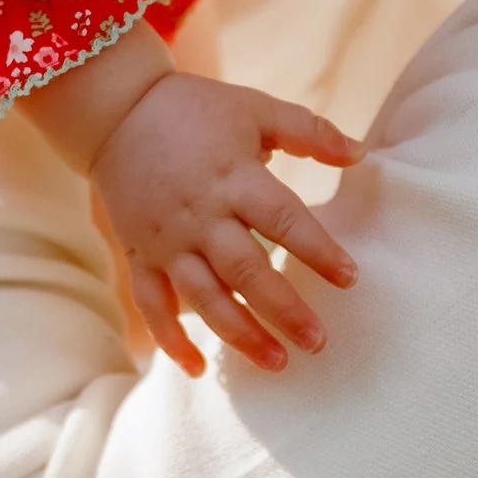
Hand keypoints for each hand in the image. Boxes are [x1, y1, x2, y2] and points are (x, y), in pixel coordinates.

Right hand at [92, 68, 363, 376]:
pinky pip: (152, 305)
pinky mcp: (139, 255)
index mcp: (234, 178)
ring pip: (204, 297)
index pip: (283, 219)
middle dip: (284, 310)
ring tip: (277, 362)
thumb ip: (309, 131)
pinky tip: (198, 369)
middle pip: (246, 271)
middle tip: (318, 342)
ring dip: (240, 334)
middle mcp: (201, 216)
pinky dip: (171, 339)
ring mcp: (167, 241)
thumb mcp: (255, 109)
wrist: (116, 111)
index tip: (350, 278)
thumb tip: (361, 152)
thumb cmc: (195, 110)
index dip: (317, 250)